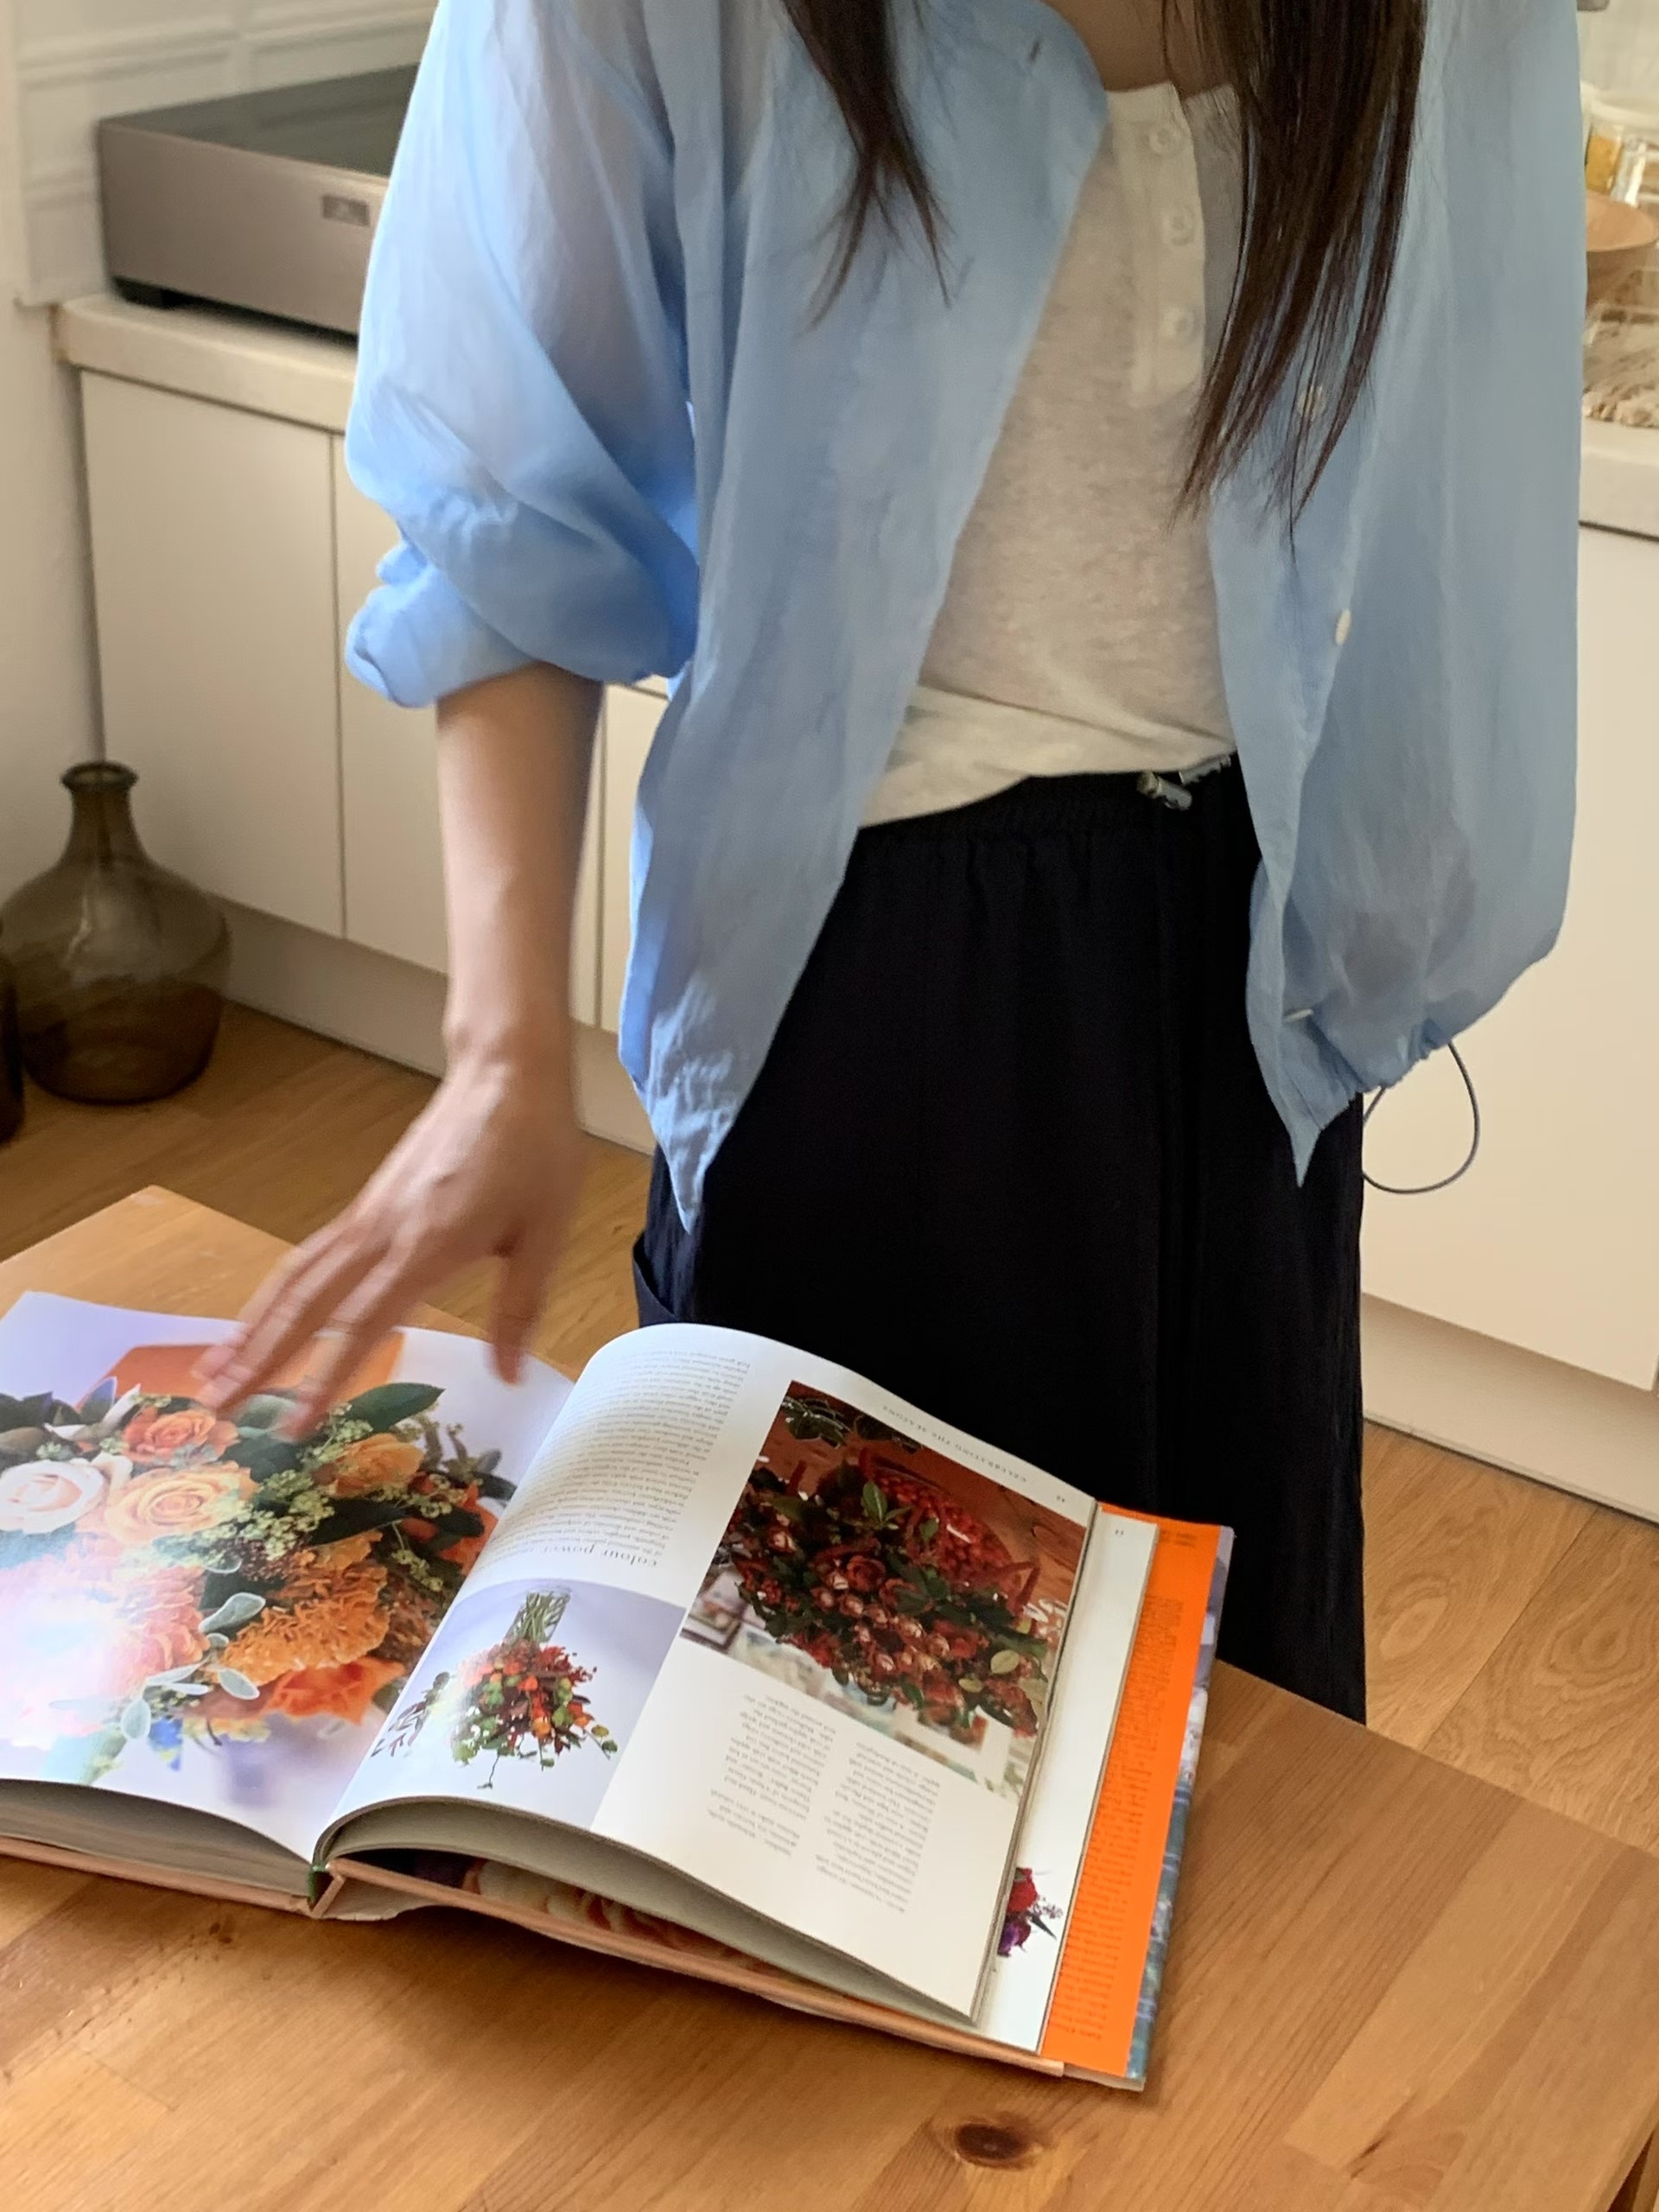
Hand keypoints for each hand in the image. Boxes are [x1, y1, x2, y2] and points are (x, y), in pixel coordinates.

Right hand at [196, 1050, 582, 1429]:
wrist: (505, 1071)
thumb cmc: (535, 1150)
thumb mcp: (545, 1231)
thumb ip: (520, 1306)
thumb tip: (506, 1375)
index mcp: (428, 1245)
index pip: (363, 1325)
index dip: (325, 1380)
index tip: (294, 1427)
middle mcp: (382, 1231)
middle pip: (306, 1304)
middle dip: (259, 1360)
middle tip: (214, 1408)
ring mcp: (368, 1214)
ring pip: (296, 1276)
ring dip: (252, 1326)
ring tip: (213, 1371)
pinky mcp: (369, 1202)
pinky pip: (312, 1255)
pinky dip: (279, 1292)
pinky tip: (265, 1316)